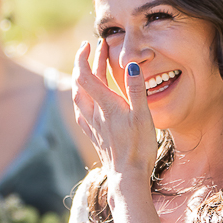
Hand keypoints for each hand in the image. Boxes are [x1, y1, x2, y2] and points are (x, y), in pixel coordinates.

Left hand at [72, 39, 158, 176]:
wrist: (127, 178)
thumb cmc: (138, 148)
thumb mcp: (143, 116)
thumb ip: (136, 89)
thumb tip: (131, 65)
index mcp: (106, 105)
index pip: (87, 75)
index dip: (85, 58)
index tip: (89, 44)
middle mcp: (95, 114)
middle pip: (82, 84)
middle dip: (85, 63)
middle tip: (93, 50)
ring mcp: (93, 126)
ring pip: (78, 98)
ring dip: (81, 81)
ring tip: (88, 70)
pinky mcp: (95, 137)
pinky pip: (81, 113)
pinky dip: (81, 100)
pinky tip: (84, 102)